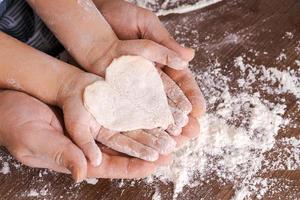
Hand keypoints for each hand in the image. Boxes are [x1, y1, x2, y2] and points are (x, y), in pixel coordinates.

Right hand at [0, 90, 170, 180]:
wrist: (12, 95)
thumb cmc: (17, 122)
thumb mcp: (36, 141)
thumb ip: (63, 155)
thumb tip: (83, 171)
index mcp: (81, 158)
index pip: (116, 166)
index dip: (138, 164)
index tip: (160, 160)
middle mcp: (93, 144)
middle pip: (129, 149)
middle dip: (154, 147)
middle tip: (177, 143)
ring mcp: (97, 126)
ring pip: (130, 130)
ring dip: (152, 129)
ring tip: (173, 127)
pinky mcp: (98, 109)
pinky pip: (122, 111)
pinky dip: (139, 110)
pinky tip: (154, 107)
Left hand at [92, 0, 205, 144]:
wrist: (90, 23)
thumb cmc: (119, 16)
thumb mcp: (145, 24)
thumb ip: (165, 42)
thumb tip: (190, 56)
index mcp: (162, 59)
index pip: (181, 81)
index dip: (190, 96)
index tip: (198, 111)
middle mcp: (150, 75)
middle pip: (170, 100)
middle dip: (181, 117)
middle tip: (191, 133)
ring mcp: (134, 85)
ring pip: (153, 108)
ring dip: (163, 124)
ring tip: (173, 139)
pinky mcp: (118, 90)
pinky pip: (131, 107)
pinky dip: (140, 120)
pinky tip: (148, 133)